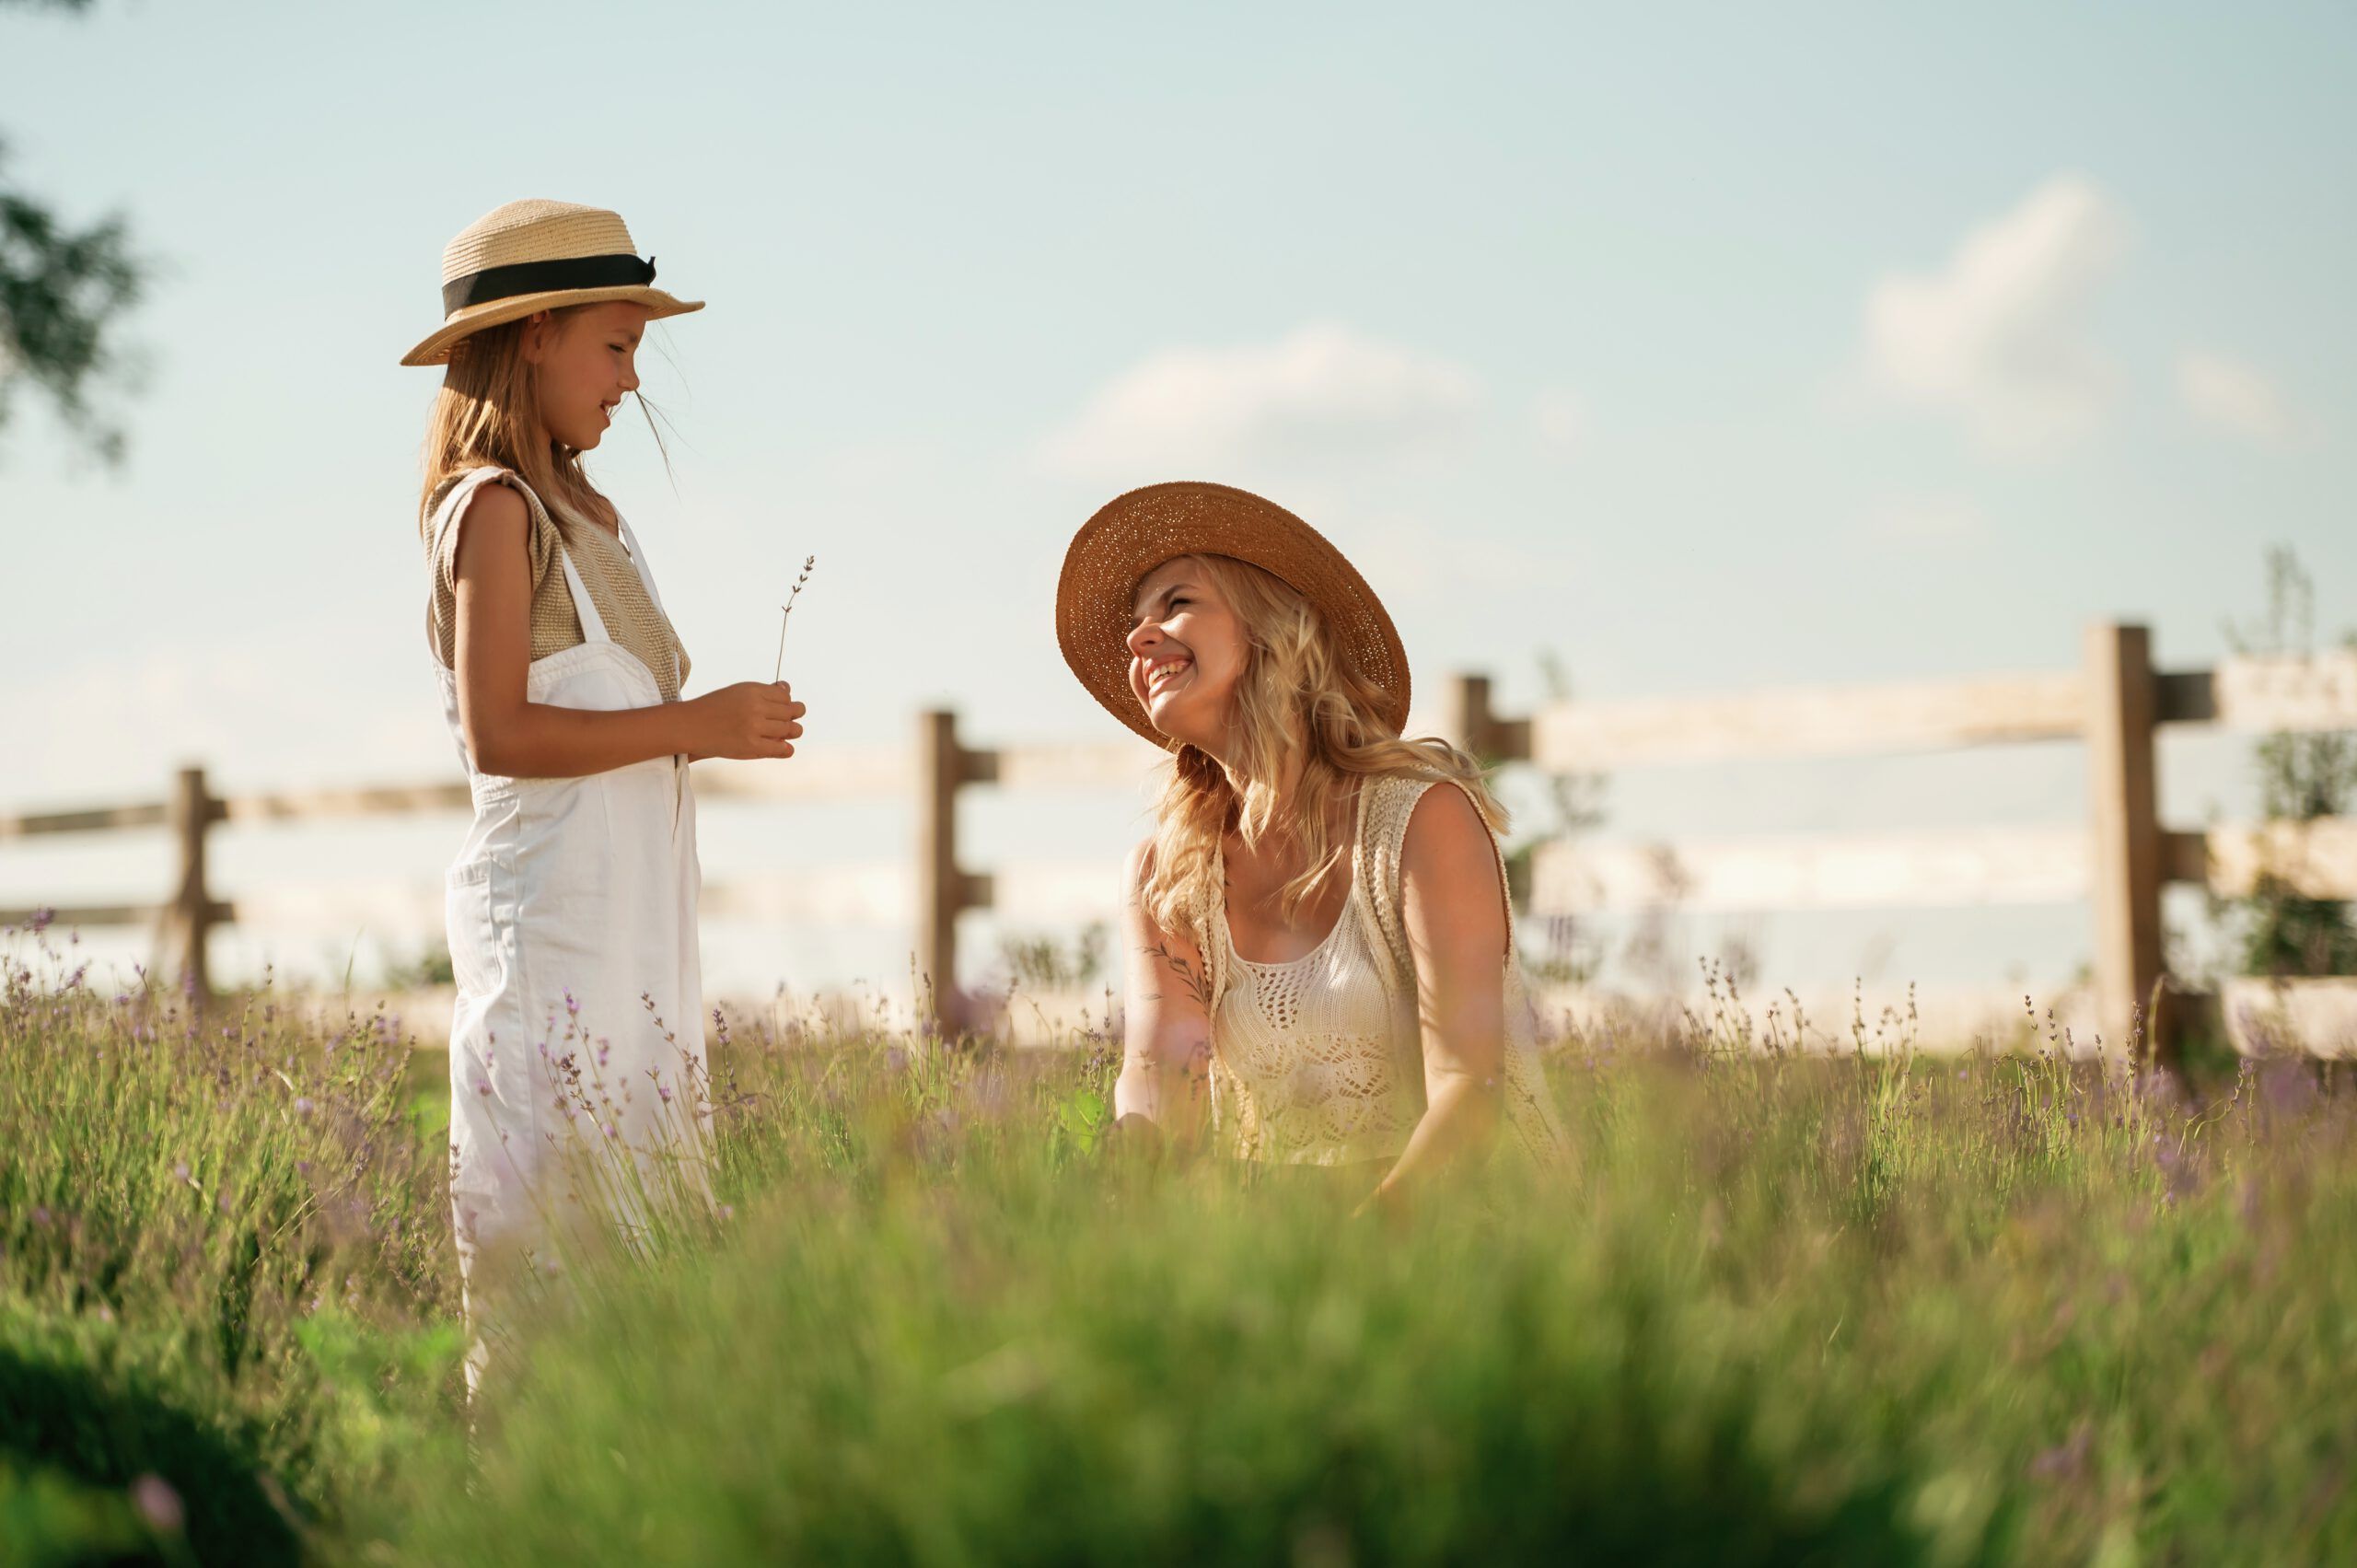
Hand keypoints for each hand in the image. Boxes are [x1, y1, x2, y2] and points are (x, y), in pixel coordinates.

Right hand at [682, 681, 804, 760]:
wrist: (690, 726)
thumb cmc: (714, 708)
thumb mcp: (739, 692)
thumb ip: (764, 692)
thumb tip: (787, 688)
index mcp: (753, 690)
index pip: (785, 695)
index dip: (787, 702)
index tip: (783, 708)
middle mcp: (756, 707)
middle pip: (790, 712)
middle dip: (793, 716)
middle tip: (788, 721)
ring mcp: (754, 727)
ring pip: (789, 729)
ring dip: (792, 732)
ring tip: (786, 733)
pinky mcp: (752, 746)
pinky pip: (782, 748)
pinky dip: (785, 749)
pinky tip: (782, 747)